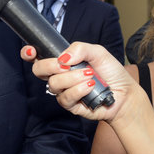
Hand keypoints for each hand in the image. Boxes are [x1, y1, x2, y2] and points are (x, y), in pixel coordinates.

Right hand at [22, 42, 149, 130]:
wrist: (124, 93)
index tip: (31, 51)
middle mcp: (59, 75)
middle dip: (51, 66)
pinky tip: (90, 86)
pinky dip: (78, 89)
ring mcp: (63, 90)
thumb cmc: (111, 72)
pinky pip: (65, 97)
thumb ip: (80, 48)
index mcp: (62, 61)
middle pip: (39, 70)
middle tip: (67, 65)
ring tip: (90, 76)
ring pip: (53, 84)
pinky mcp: (69, 105)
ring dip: (72, 78)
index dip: (29, 53)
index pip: (38, 57)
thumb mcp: (98, 52)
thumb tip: (63, 57)